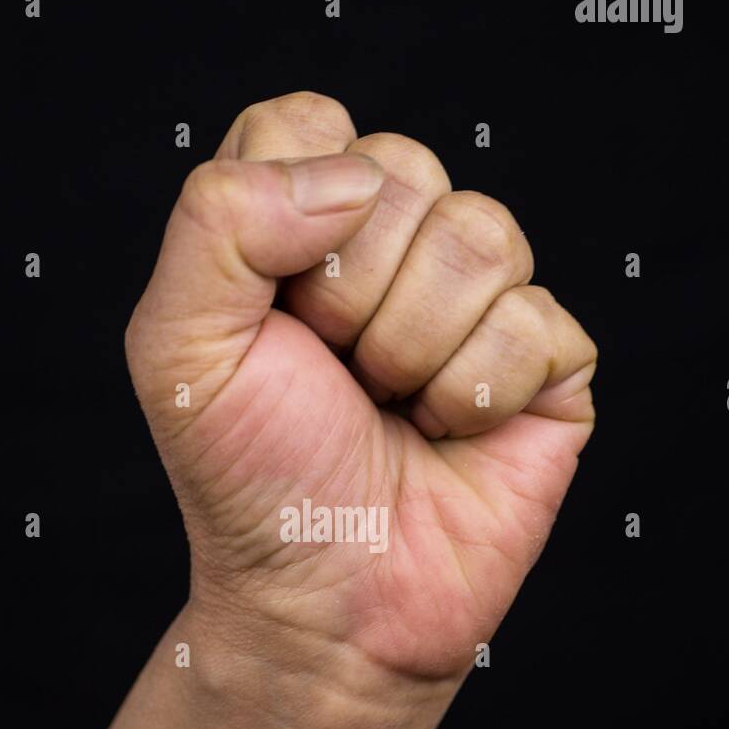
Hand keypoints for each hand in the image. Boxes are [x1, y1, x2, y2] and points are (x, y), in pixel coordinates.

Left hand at [126, 92, 596, 683]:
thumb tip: (353, 178)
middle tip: (334, 377)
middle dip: (349, 298)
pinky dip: (476, 397)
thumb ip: (218, 220)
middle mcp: (396, 247)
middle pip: (405, 170)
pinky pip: (537, 321)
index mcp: (303, 224)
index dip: (289, 212)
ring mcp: (479, 302)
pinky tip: (448, 435)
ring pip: (481, 236)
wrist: (324, 604)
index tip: (274, 310)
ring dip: (413, 350)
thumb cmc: (251, 480)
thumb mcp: (179, 348)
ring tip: (389, 408)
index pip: (312, 124)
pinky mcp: (549, 363)